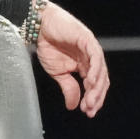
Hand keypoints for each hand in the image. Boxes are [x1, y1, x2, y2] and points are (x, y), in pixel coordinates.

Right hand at [34, 2, 108, 117]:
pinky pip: (96, 57)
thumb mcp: (57, 72)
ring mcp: (91, 49)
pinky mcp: (88, 40)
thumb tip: (73, 106)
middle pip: (101, 80)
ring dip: (96, 87)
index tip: (87, 112)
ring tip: (90, 100)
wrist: (38, 26)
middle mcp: (91, 58)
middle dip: (96, 97)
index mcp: (85, 66)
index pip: (94, 85)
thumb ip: (68, 87)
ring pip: (100, 71)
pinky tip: (90, 82)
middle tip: (89, 110)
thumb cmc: (47, 45)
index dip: (92, 99)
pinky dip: (95, 70)